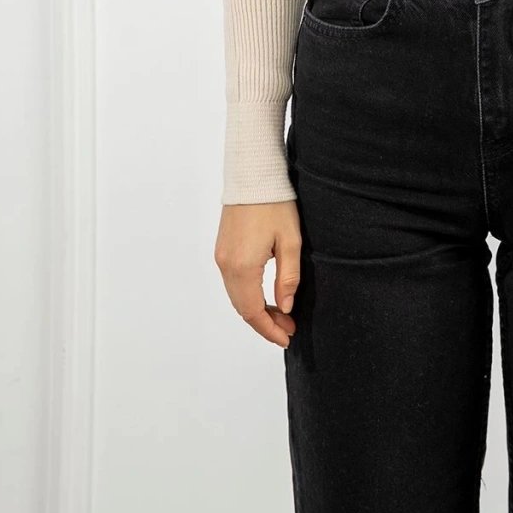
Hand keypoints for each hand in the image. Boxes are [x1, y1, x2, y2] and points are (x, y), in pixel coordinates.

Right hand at [214, 201, 302, 347]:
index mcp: (243, 266)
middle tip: (289, 328)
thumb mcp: (291, 241)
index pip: (253, 311)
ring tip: (281, 314)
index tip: (287, 337)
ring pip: (237, 296)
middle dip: (265, 323)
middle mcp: (226, 265)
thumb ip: (288, 277)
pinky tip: (265, 295)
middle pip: (243, 308)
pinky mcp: (222, 249)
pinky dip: (248, 295)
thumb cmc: (275, 203)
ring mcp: (221, 257)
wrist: (253, 174)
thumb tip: (285, 307)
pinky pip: (233, 283)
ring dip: (256, 309)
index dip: (269, 329)